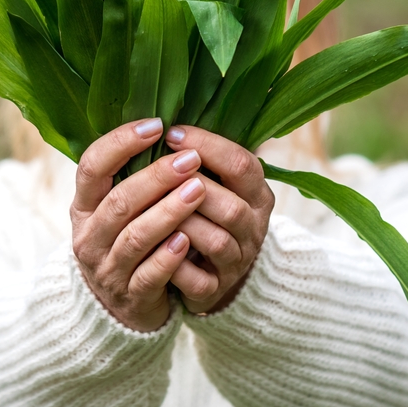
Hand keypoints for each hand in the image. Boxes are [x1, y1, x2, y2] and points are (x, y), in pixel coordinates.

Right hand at [69, 118, 206, 331]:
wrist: (120, 309)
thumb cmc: (127, 243)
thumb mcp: (118, 210)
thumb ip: (133, 175)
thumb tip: (170, 125)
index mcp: (84, 206)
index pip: (92, 166)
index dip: (121, 143)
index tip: (156, 125)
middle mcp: (89, 237)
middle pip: (119, 201)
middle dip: (156, 177)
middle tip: (190, 159)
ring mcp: (108, 269)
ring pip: (136, 237)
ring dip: (168, 212)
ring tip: (198, 191)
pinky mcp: (131, 297)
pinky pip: (149, 275)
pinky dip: (168, 257)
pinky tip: (188, 240)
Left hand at [163, 126, 274, 313]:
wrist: (212, 273)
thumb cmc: (204, 213)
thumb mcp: (215, 181)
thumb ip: (200, 155)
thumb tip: (164, 117)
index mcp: (256, 193)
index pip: (242, 164)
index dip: (207, 146)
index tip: (170, 133)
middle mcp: (253, 227)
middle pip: (232, 205)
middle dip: (191, 186)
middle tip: (158, 171)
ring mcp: (236, 261)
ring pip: (215, 240)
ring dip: (181, 221)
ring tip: (151, 207)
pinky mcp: (215, 289)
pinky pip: (198, 279)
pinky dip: (174, 265)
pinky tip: (153, 249)